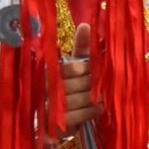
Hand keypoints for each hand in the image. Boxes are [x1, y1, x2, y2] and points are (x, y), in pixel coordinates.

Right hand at [59, 23, 101, 137]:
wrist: (56, 120)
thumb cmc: (68, 88)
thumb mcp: (73, 67)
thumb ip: (80, 49)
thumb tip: (86, 25)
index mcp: (50, 72)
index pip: (71, 67)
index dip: (84, 69)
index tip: (90, 70)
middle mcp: (47, 88)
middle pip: (80, 83)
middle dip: (93, 84)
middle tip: (99, 86)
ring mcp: (51, 107)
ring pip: (83, 98)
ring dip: (96, 97)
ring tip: (100, 97)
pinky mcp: (58, 123)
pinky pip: (83, 113)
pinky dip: (94, 110)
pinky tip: (99, 107)